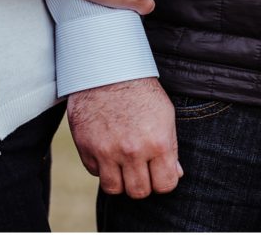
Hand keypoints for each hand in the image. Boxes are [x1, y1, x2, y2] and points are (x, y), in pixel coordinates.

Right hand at [67, 77, 181, 198]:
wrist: (104, 68)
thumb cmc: (138, 89)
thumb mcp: (164, 115)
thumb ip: (170, 147)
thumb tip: (176, 173)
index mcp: (157, 143)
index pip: (165, 185)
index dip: (163, 180)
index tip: (158, 172)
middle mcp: (131, 150)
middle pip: (139, 191)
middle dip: (141, 183)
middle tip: (139, 168)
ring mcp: (105, 149)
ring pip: (114, 188)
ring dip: (119, 180)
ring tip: (121, 165)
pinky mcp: (85, 145)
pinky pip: (94, 171)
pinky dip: (100, 166)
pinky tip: (105, 149)